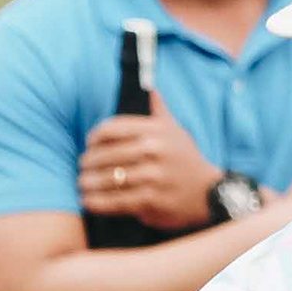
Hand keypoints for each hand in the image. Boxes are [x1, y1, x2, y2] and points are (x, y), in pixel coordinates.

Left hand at [79, 95, 215, 229]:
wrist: (209, 193)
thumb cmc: (186, 159)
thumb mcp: (176, 131)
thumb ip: (159, 110)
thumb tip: (150, 88)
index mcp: (156, 131)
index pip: (112, 128)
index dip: (94, 137)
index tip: (89, 144)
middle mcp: (154, 151)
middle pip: (106, 154)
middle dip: (88, 162)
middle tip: (82, 167)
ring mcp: (152, 176)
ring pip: (108, 178)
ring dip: (89, 182)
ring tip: (82, 184)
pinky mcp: (150, 200)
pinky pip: (115, 200)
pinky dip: (97, 202)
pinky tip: (88, 201)